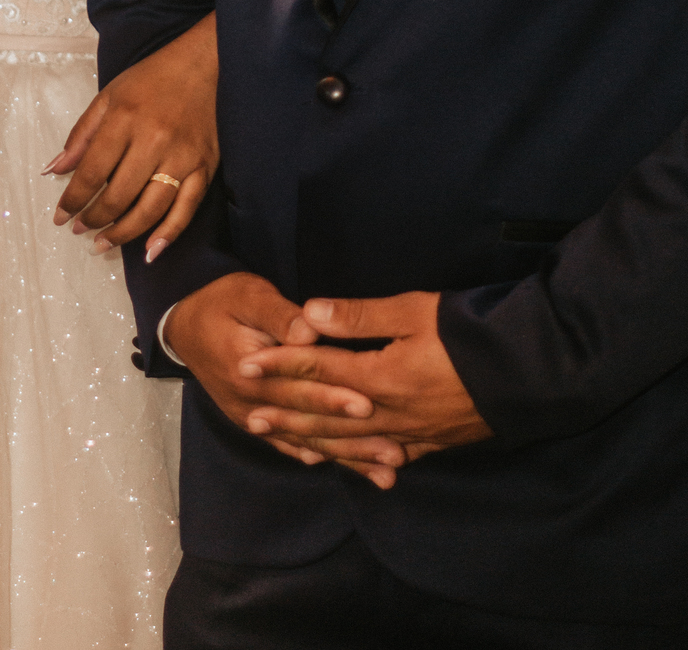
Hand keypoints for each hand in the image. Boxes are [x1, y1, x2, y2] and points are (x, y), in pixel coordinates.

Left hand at [46, 14, 218, 258]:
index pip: (91, 172)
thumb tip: (54, 171)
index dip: (72, 199)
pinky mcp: (204, 167)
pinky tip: (150, 251)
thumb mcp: (108, 96)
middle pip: (118, 195)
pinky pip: (186, 209)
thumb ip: (81, 134)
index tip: (60, 216)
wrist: (204, 64)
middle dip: (94, 219)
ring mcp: (181, 157)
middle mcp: (153, 140)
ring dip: (123, 233)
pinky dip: (168, 234)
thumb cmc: (151, 79)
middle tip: (80, 230)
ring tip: (104, 243)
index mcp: (124, 120)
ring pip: (150, 209)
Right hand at [164, 273, 405, 488]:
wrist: (182, 326)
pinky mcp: (254, 421)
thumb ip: (278, 314)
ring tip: (385, 475)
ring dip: (346, 459)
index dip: (333, 395)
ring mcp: (251, 416)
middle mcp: (251, 403)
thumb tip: (310, 332)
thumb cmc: (220, 301)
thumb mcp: (247, 295)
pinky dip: (313, 455)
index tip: (369, 406)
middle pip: (308, 422)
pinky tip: (338, 466)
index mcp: (249, 370)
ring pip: (305, 441)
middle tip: (395, 454)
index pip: (298, 386)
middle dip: (354, 440)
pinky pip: (287, 443)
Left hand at [239, 291, 491, 483]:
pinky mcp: (437, 442)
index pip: (317, 372)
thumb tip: (309, 314)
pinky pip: (389, 456)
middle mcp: (390, 413)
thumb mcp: (412, 311)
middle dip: (287, 415)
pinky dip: (363, 461)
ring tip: (287, 443)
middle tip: (250, 416)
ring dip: (316, 442)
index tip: (245, 366)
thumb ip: (358, 317)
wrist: (529, 373)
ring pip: (353, 444)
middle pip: (327, 417)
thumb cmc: (469, 333)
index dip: (279, 367)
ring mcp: (414, 434)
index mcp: (380, 378)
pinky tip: (353, 463)